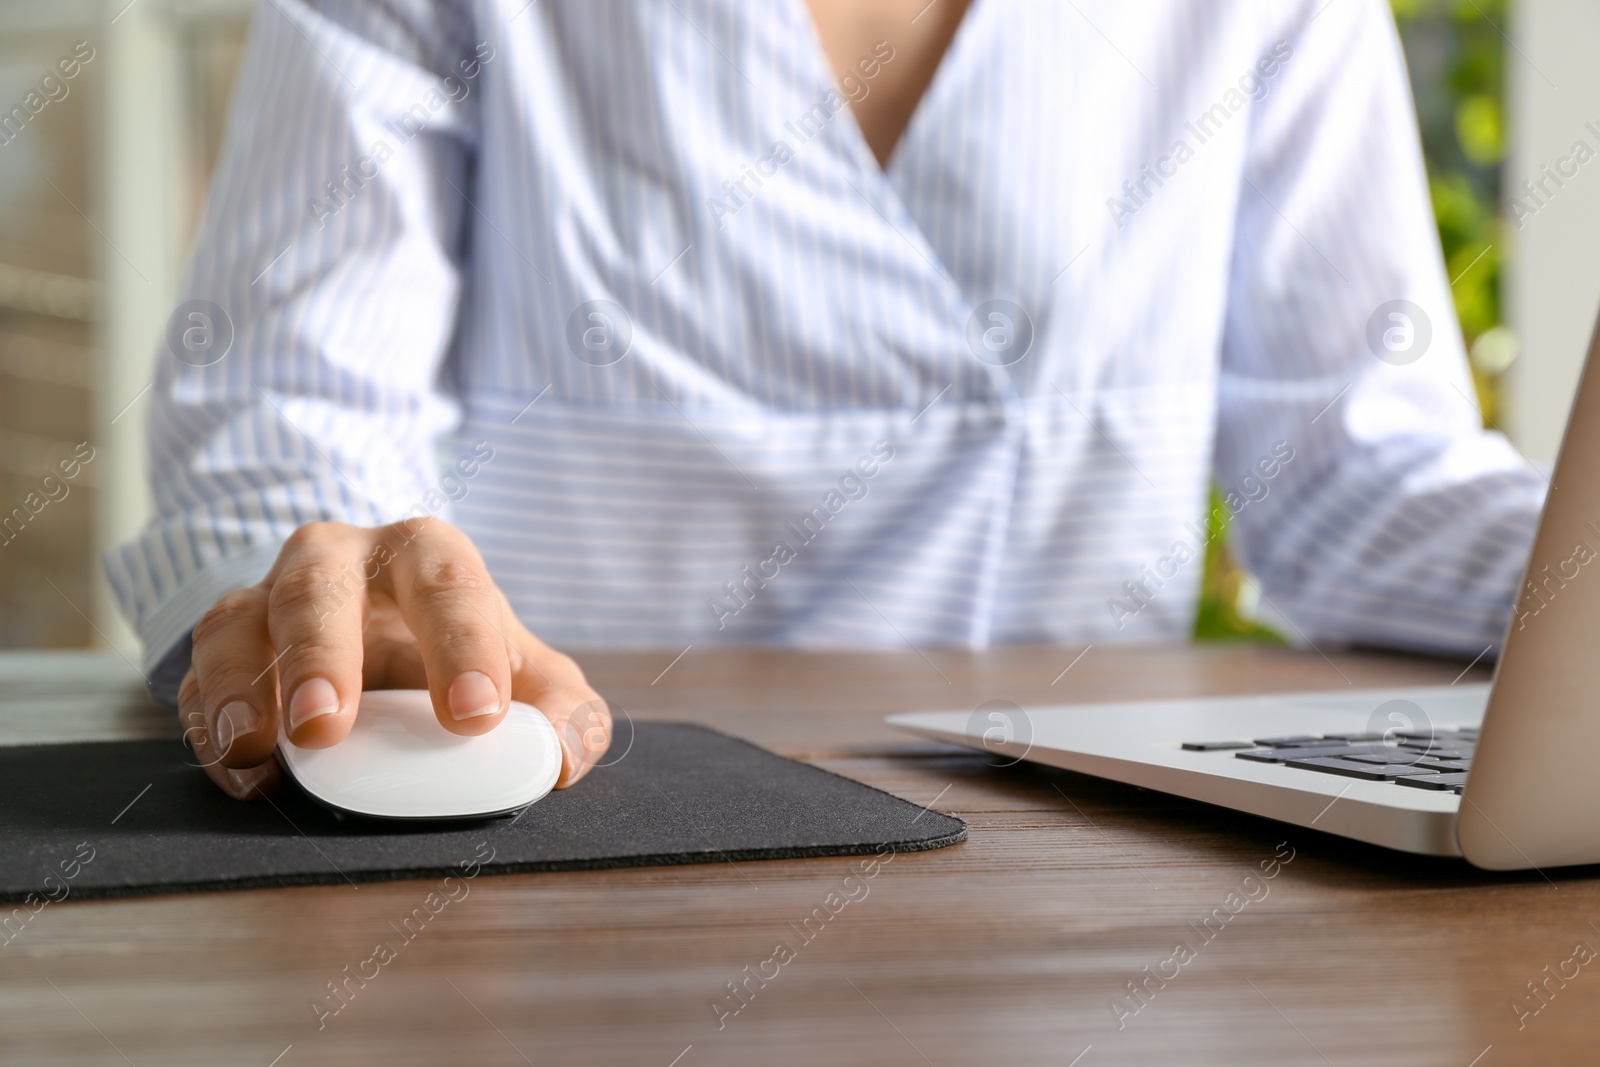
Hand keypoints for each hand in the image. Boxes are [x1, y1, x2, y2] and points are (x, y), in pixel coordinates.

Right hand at [178, 518, 610, 799]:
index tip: (477, 715)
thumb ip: (566, 713)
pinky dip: (210, 723)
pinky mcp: (226, 651)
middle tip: (327, 727)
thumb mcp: (529, 676)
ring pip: (238, 622)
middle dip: (320, 652)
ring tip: (261, 747)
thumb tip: (564, 760)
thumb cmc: (466, 654)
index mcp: (429, 556)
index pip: (449, 583)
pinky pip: (200, 677)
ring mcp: (270, 600)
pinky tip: (242, 772)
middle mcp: (342, 562)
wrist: (392, 639)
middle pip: (319, 585)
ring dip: (244, 683)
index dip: (463, 644)